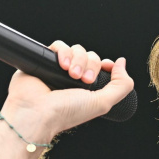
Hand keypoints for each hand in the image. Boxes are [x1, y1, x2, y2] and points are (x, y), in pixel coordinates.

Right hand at [2, 41, 133, 136]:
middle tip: (85, 80)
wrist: (36, 112)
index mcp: (87, 89)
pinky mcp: (44, 61)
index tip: (106, 68)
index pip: (101, 67)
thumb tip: (122, 63)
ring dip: (78, 59)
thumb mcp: (103, 103)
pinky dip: (63, 52)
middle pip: (91, 56)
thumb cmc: (65, 113)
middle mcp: (73, 78)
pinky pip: (59, 46)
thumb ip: (121, 85)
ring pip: (76, 49)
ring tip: (71, 74)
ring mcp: (59, 69)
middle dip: (91, 65)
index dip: (105, 65)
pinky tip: (61, 65)